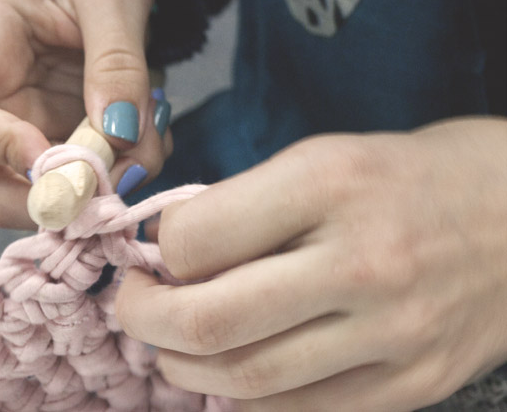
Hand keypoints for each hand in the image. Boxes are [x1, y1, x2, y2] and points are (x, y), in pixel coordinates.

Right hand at [0, 0, 170, 228]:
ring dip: (110, 179)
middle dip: (64, 192)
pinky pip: (88, 177)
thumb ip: (116, 59)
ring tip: (151, 126)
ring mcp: (22, 123)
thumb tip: (118, 135)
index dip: (3, 154)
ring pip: (49, 192)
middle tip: (125, 168)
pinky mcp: (59, 135)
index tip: (67, 152)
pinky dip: (127, 166)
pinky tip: (149, 126)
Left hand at [116, 117, 506, 410]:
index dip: (155, 248)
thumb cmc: (403, 177)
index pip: (198, 237)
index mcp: (330, 184)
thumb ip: (244, 207)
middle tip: (132, 306)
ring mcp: (394, 334)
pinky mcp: (415, 385)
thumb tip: (167, 255)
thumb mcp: (320, 158)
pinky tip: (232, 372)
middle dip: (144, 320)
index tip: (149, 251)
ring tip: (171, 346)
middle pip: (211, 321)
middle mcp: (364, 263)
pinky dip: (244, 397)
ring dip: (183, 368)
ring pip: (247, 380)